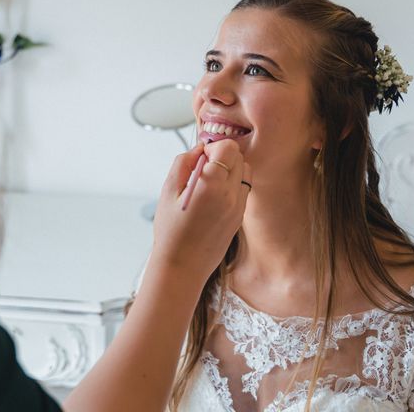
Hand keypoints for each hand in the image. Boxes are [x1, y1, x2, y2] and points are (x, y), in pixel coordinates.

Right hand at [151, 139, 251, 280]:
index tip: (199, 158)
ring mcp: (238, 207)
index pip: (227, 148)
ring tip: (209, 182)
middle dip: (221, 156)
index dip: (212, 148)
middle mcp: (230, 195)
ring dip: (229, 169)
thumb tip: (198, 149)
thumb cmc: (171, 231)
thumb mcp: (167, 191)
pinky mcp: (239, 217)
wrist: (183, 265)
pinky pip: (243, 189)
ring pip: (245, 171)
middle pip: (239, 156)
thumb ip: (183, 163)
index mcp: (211, 185)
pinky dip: (232, 185)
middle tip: (202, 169)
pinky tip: (213, 196)